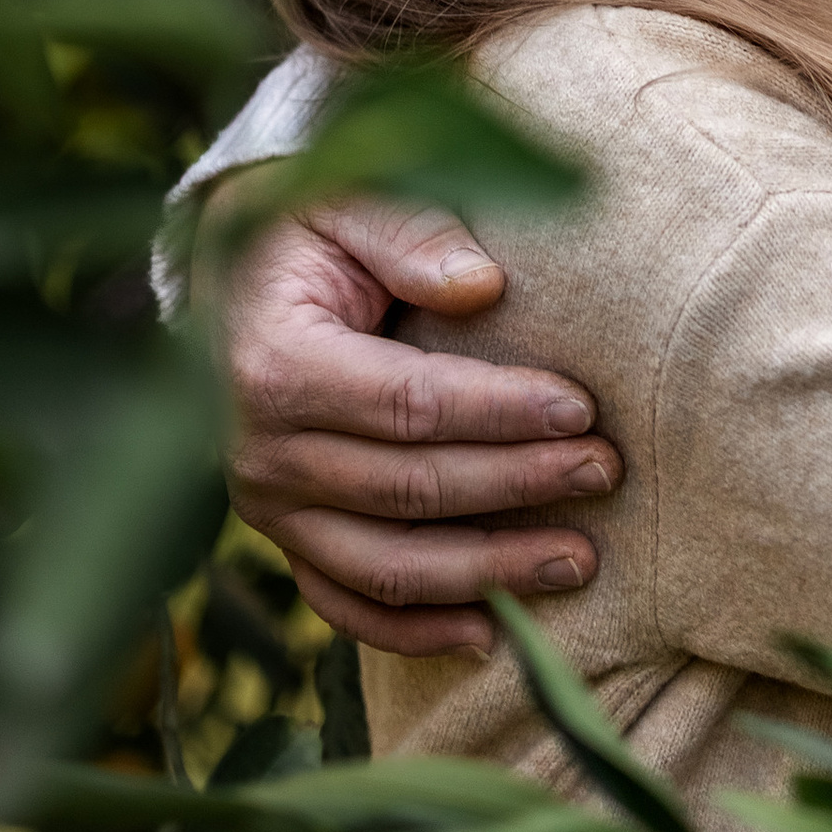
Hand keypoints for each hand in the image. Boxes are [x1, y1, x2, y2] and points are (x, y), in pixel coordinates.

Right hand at [215, 196, 621, 656]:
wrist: (227, 275)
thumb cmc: (304, 227)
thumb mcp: (346, 197)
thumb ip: (411, 234)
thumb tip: (483, 286)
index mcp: (276, 365)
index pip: (408, 402)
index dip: (500, 411)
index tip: (582, 408)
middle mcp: (261, 453)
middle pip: (411, 488)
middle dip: (518, 485)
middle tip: (605, 470)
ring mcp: (267, 509)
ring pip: (387, 566)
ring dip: (488, 572)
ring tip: (579, 560)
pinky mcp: (283, 540)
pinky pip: (347, 603)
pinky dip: (417, 631)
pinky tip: (492, 634)